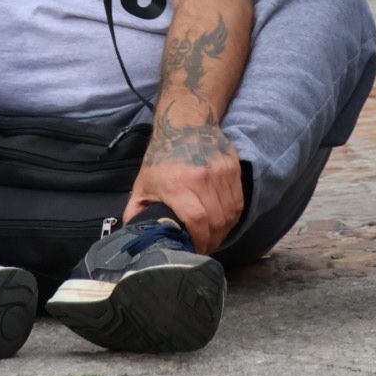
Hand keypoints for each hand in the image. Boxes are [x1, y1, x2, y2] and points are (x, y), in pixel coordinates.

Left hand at [124, 98, 242, 254]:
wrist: (185, 124)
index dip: (199, 241)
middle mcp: (202, 178)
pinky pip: (239, 201)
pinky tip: (223, 222)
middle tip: (205, 248)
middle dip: (212, 241)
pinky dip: (232, 216)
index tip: (195, 251)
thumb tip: (136, 237)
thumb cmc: (162, 157)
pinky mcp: (233, 168)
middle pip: (216, 221)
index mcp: (177, 185)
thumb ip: (136, 212)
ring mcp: (220, 172)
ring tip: (213, 237)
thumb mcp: (143, 184)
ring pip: (230, 213)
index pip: (196, 220)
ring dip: (223, 231)